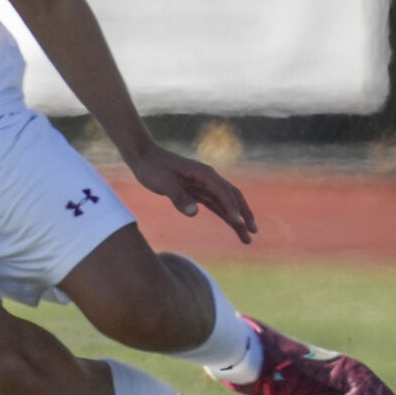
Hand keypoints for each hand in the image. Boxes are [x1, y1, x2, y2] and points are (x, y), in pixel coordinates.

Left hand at [123, 143, 256, 244]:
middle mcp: (208, 178)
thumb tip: (194, 213)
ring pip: (225, 203)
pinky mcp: (196, 191)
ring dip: (236, 219)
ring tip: (247, 238)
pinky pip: (215, 205)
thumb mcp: (163, 182)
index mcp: (204, 173)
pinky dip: (225, 215)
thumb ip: (178, 197)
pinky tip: (233, 226)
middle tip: (253, 232)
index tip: (238, 223)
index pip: (223, 192)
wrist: (142, 156)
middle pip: (232, 197)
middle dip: (244, 214)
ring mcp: (203, 185)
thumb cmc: (152, 168)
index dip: (232, 208)